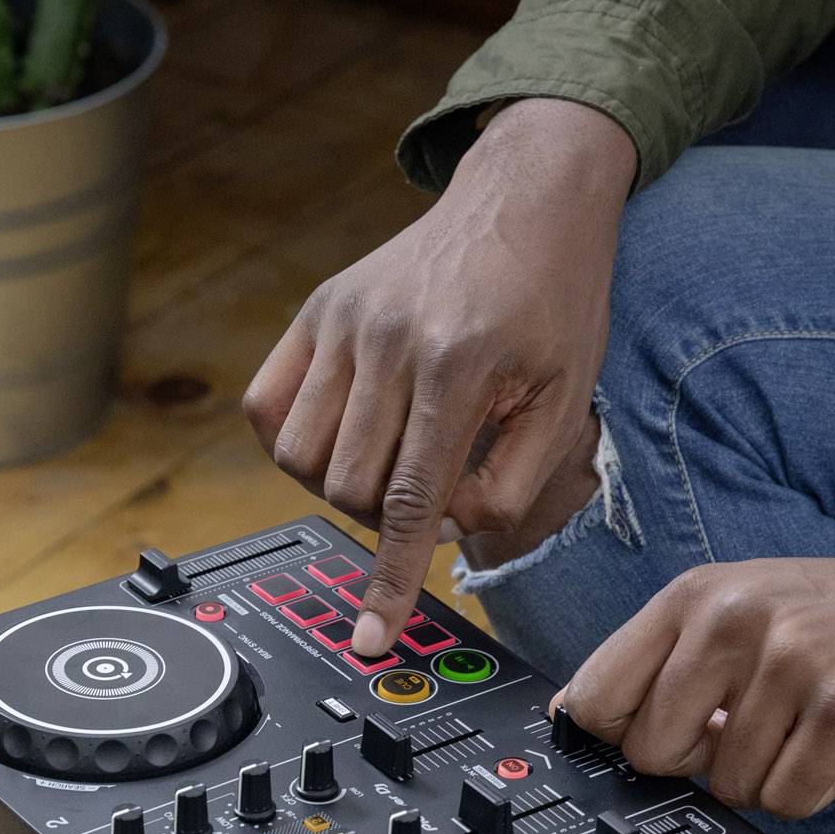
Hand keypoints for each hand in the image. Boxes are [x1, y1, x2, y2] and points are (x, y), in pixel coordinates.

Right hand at [244, 98, 635, 653]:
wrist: (527, 197)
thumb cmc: (553, 297)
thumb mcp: (568, 396)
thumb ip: (513, 478)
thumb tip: (450, 532)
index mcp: (459, 362)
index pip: (408, 498)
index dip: (389, 579)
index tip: (370, 636)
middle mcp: (388, 338)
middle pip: (348, 486)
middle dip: (382, 520)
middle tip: (426, 498)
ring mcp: (342, 320)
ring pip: (297, 455)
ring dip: (338, 486)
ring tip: (389, 465)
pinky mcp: (316, 311)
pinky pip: (266, 404)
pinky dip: (293, 442)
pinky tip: (344, 438)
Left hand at [555, 510, 834, 817]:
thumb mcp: (749, 603)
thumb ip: (670, 655)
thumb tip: (581, 720)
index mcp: (695, 595)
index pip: (593, 695)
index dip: (613, 739)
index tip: (646, 747)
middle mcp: (732, 621)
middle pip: (651, 754)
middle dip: (696, 766)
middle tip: (751, 732)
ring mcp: (789, 663)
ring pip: (725, 787)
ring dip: (767, 777)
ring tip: (808, 725)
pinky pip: (788, 800)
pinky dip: (813, 791)